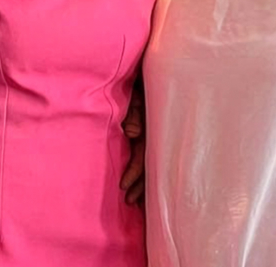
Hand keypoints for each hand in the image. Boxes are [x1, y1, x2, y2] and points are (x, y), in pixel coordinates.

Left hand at [120, 81, 144, 204]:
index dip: (134, 174)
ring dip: (142, 183)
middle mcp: (152, 136)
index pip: (142, 157)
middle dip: (140, 186)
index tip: (123, 188)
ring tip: (132, 200)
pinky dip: (143, 170)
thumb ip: (133, 112)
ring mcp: (151, 135)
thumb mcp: (135, 96)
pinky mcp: (147, 132)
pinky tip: (141, 184)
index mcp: (148, 129)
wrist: (148, 74)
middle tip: (129, 202)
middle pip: (148, 166)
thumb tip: (132, 133)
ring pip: (149, 163)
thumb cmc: (139, 85)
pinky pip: (147, 155)